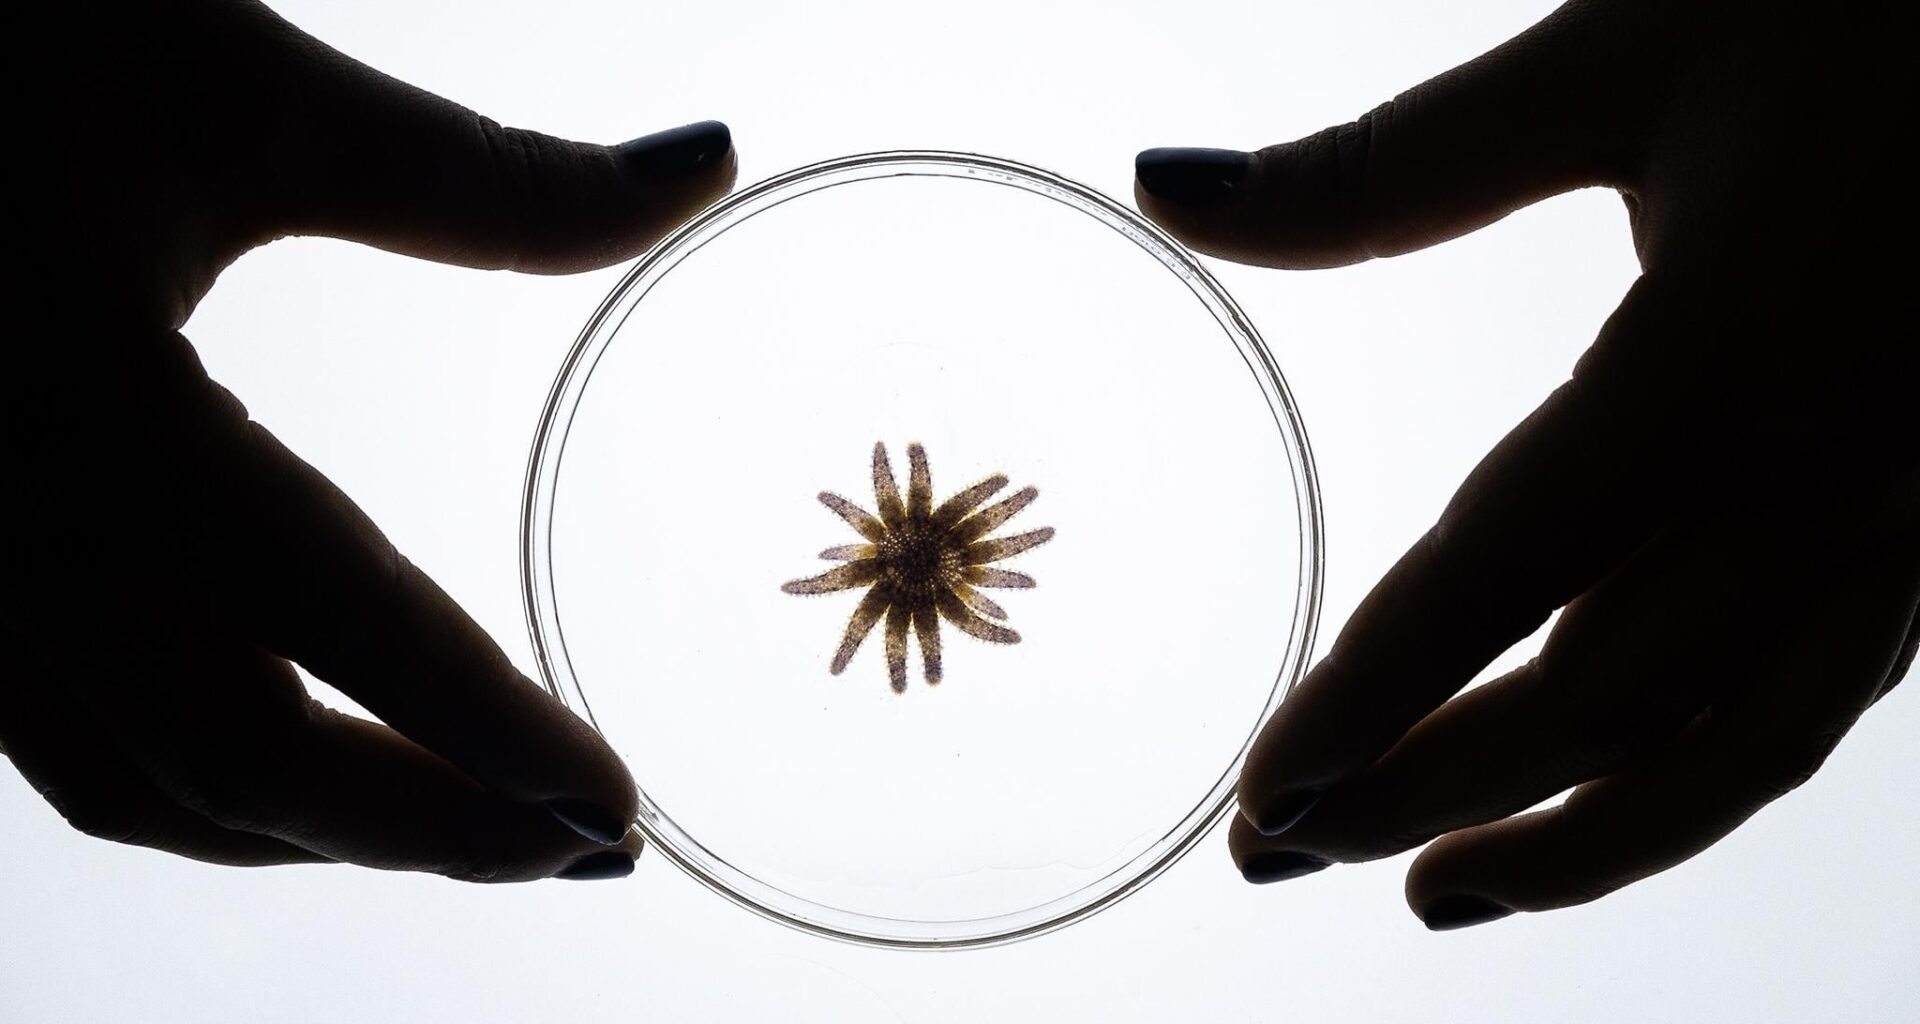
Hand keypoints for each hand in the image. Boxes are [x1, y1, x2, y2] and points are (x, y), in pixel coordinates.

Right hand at [5, 1, 734, 880]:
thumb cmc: (25, 42)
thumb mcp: (254, 92)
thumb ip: (492, 173)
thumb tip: (709, 164)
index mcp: (95, 404)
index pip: (332, 619)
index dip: (486, 733)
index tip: (617, 803)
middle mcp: (8, 525)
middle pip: (240, 758)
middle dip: (433, 826)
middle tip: (592, 848)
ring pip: (144, 787)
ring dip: (330, 835)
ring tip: (490, 833)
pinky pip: (74, 751)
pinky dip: (217, 799)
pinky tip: (320, 784)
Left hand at [1134, 0, 1916, 927]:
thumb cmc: (1855, 13)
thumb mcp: (1613, 57)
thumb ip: (1380, 162)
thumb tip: (1167, 184)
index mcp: (1721, 359)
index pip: (1499, 580)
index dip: (1369, 701)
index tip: (1263, 795)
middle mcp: (1824, 472)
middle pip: (1598, 697)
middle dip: (1427, 792)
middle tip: (1282, 853)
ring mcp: (1905, 520)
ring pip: (1731, 744)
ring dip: (1579, 846)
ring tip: (1437, 897)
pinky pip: (1816, 701)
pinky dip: (1699, 783)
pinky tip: (1610, 801)